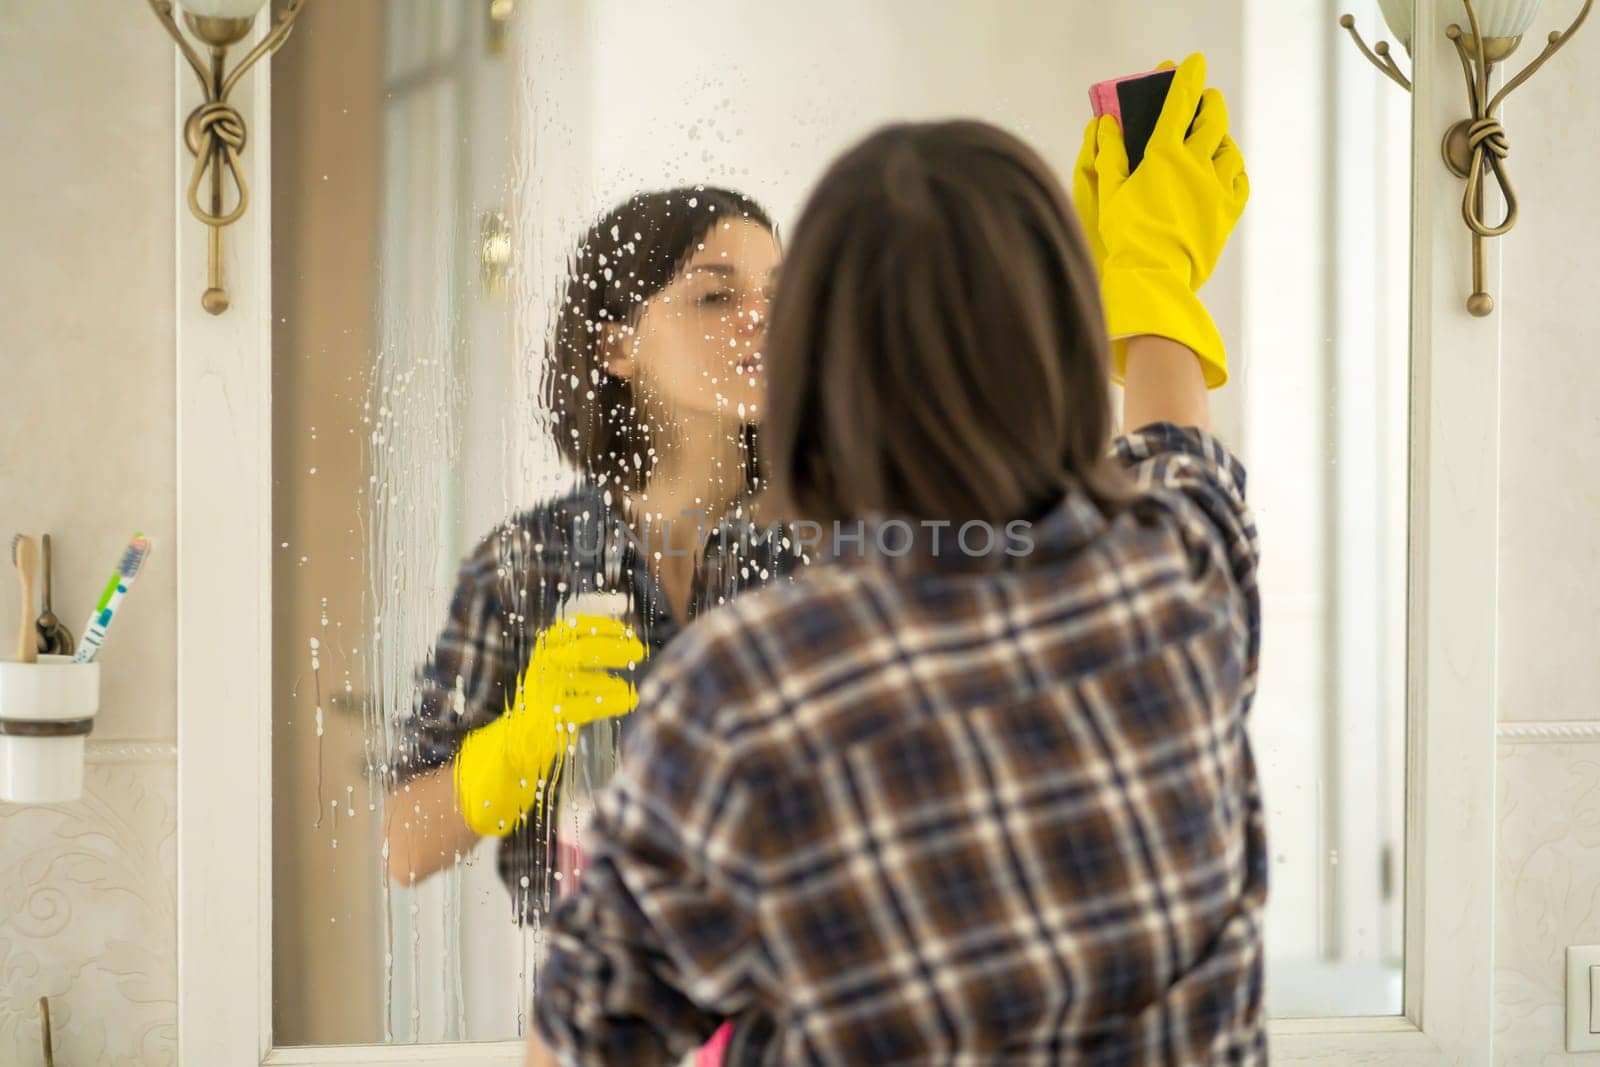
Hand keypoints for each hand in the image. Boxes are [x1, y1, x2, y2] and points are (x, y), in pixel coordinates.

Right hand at [455, 614, 645, 836]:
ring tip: (629, 689)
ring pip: (587, 681)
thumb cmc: (552, 698)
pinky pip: (586, 707)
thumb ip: (587, 653)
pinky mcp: (548, 718)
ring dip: (614, 684)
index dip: (604, 626)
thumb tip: (628, 641)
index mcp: (545, 647)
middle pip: (583, 650)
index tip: (627, 630)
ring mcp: (543, 692)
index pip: (575, 626)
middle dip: (615, 649)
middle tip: (639, 651)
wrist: (519, 738)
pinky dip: (612, 703)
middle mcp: (541, 666)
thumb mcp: (565, 668)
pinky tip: (628, 701)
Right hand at [1085, 54, 1248, 387]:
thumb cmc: (1126, 237)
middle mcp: (1197, 164)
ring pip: (1229, 148)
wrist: (1154, 277)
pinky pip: (1239, 180)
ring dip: (1221, 137)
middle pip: (1212, 119)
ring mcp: (1217, 187)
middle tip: (1205, 98)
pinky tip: (1224, 171)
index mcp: (1164, 155)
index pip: (1178, 104)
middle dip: (1208, 103)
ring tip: (1213, 137)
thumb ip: (1109, 155)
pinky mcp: (1228, 211)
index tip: (1192, 63)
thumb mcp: (1109, 193)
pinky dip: (1233, 169)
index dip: (1186, 78)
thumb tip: (1106, 125)